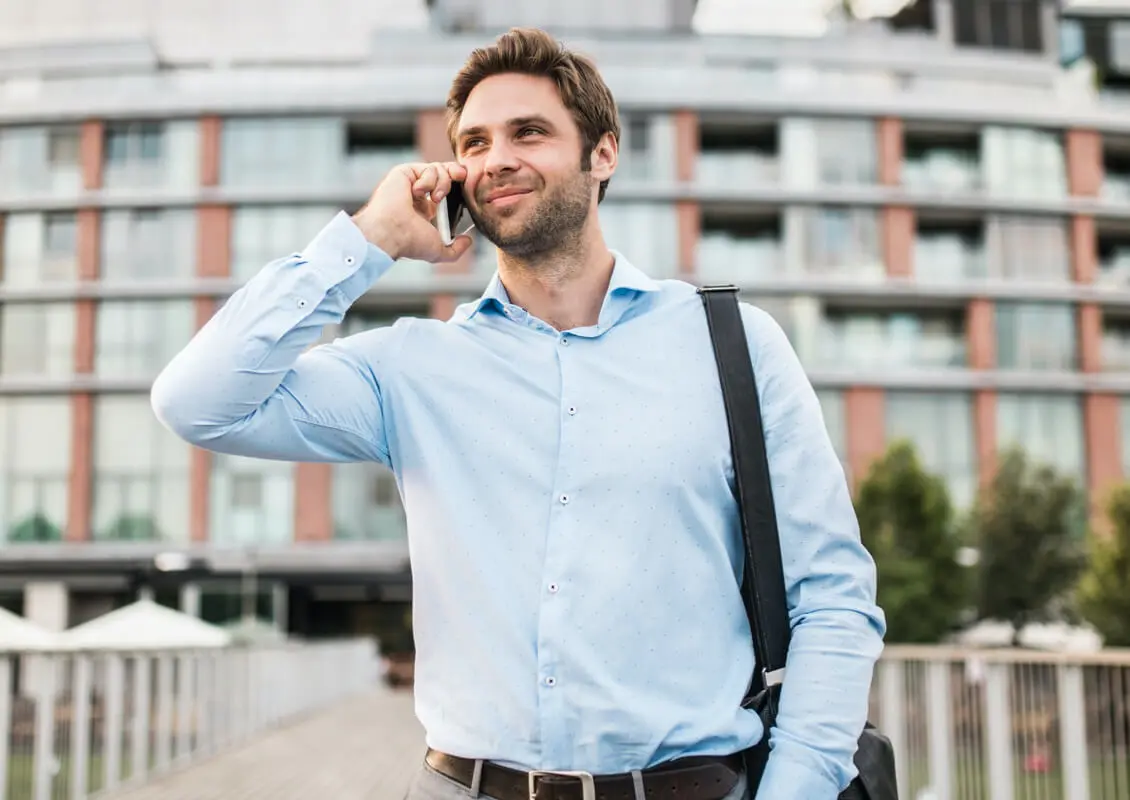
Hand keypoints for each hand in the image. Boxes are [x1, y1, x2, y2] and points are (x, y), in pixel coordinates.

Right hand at [352, 161, 473, 262]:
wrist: (393, 232)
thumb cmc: (410, 242)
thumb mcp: (438, 250)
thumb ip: (455, 249)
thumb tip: (468, 241)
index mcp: (424, 210)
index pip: (446, 191)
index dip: (458, 187)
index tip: (466, 189)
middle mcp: (417, 196)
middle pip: (444, 174)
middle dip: (456, 173)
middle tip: (462, 177)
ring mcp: (410, 183)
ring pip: (438, 169)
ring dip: (443, 182)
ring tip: (436, 198)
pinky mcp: (404, 173)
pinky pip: (427, 167)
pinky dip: (429, 179)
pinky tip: (418, 191)